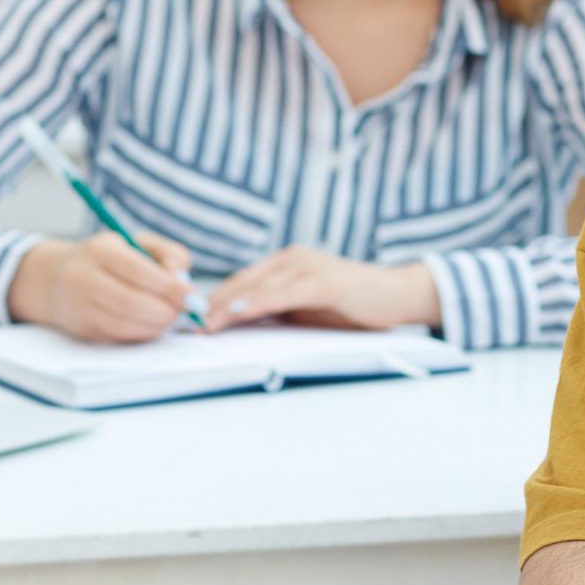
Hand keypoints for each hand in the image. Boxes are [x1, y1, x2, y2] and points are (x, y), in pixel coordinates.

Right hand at [8, 232, 193, 343]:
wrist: (55, 279)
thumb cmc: (109, 259)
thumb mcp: (136, 243)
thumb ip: (168, 254)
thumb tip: (182, 279)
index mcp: (99, 250)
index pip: (138, 272)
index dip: (169, 288)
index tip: (193, 297)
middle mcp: (82, 277)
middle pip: (130, 302)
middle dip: (164, 311)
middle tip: (185, 312)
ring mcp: (78, 306)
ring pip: (123, 324)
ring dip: (155, 326)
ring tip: (170, 319)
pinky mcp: (81, 328)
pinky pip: (117, 336)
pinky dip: (141, 334)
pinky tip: (152, 326)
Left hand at [204, 248, 440, 333]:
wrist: (397, 296)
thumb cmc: (352, 306)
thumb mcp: (306, 309)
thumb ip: (276, 310)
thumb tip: (237, 325)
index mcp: (286, 264)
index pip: (241, 282)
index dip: (213, 300)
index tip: (190, 320)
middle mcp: (293, 259)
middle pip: (243, 282)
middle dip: (213, 304)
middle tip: (187, 324)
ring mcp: (309, 267)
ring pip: (259, 286)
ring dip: (229, 306)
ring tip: (205, 323)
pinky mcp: (326, 281)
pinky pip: (285, 292)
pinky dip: (260, 302)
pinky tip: (241, 313)